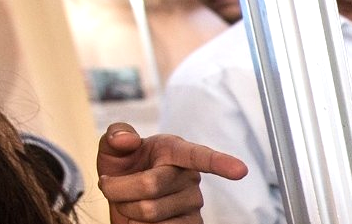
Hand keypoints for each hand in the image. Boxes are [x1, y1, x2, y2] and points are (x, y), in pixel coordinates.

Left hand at [96, 122, 247, 223]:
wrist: (119, 196)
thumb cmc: (122, 167)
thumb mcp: (113, 147)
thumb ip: (116, 135)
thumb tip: (127, 139)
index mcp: (175, 151)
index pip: (199, 156)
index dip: (220, 163)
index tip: (240, 170)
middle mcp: (189, 177)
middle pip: (149, 186)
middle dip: (119, 188)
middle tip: (111, 186)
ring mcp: (192, 204)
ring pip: (149, 212)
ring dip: (126, 208)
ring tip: (128, 201)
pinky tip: (139, 219)